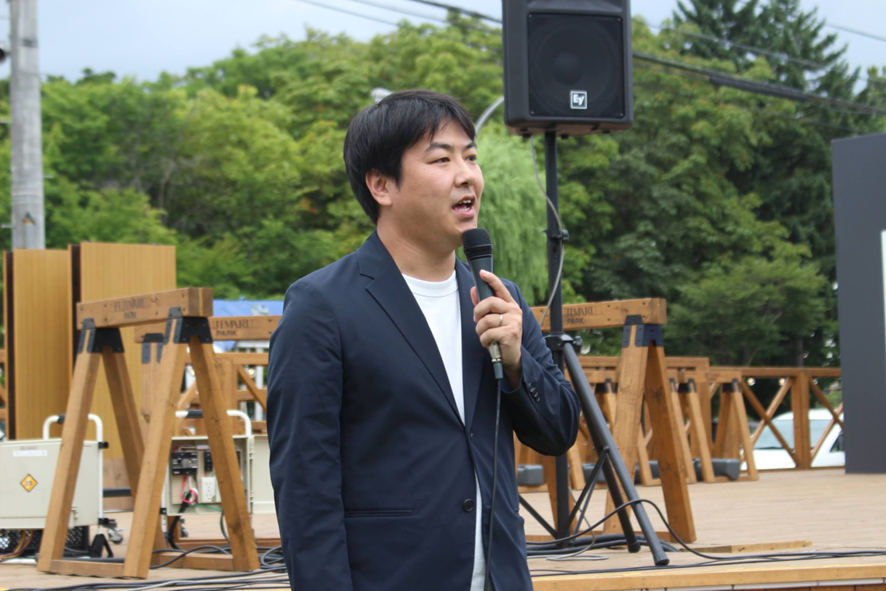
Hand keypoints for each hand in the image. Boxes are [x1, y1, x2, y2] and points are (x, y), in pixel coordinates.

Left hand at [471, 269, 522, 387]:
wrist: (511, 357)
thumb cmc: (501, 336)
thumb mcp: (492, 320)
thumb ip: (483, 306)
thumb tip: (474, 290)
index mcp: (510, 305)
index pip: (501, 289)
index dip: (492, 279)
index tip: (482, 273)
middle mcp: (514, 311)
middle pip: (490, 302)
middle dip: (478, 311)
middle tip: (477, 320)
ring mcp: (514, 322)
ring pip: (487, 320)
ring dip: (480, 330)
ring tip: (485, 335)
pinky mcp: (510, 333)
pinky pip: (488, 333)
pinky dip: (484, 339)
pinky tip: (488, 343)